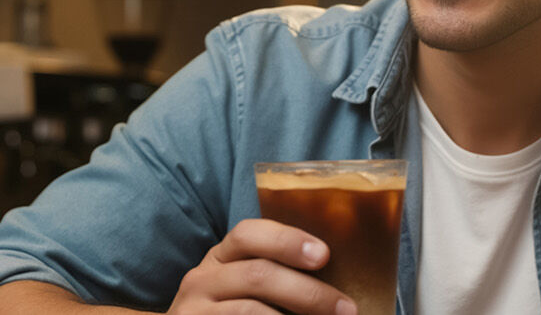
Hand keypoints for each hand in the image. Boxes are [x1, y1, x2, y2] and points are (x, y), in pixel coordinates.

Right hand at [167, 219, 356, 314]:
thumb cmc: (228, 310)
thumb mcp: (241, 286)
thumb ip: (275, 274)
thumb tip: (338, 279)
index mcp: (221, 257)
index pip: (248, 234)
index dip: (287, 240)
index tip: (324, 254)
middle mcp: (202, 279)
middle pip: (258, 275)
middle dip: (309, 292)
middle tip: (346, 309)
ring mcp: (194, 310)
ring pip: (250, 311)